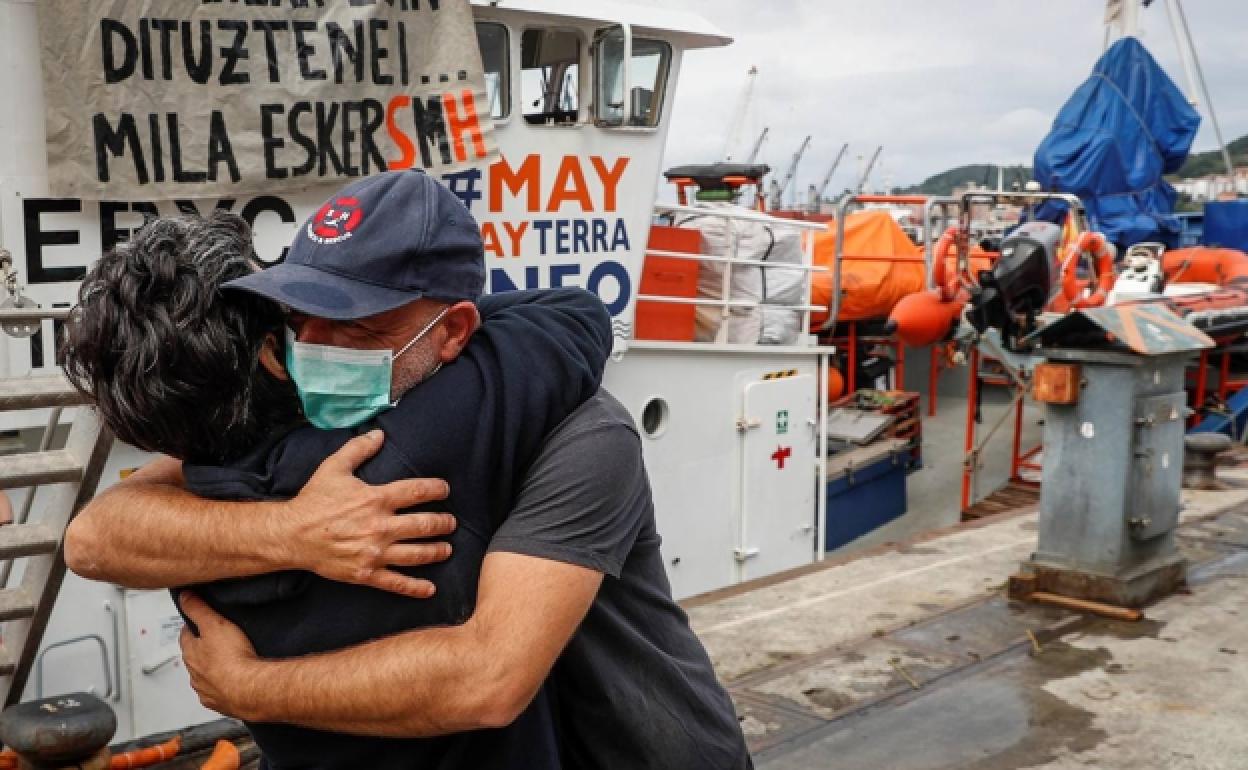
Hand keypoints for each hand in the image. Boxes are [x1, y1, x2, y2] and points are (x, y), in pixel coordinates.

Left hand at [178, 592, 259, 717]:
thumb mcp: (215, 623)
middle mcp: (194, 674)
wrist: (248, 689)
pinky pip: (218, 693)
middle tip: (217, 642)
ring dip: (213, 671)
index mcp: (191, 653)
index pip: (185, 636)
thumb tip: (184, 597)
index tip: (199, 622)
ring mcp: (206, 690)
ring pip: (205, 677)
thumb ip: (198, 609)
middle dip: (202, 650)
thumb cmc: (232, 658)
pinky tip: (235, 682)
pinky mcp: (220, 703)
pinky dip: (224, 688)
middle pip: (195, 658)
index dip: (193, 627)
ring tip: (228, 663)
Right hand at [277, 430, 454, 597]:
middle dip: (443, 523)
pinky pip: (397, 582)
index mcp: (376, 499)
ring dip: (437, 551)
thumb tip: (379, 433)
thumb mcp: (333, 468)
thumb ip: (358, 449)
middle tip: (451, 522)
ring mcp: (375, 552)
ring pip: (417, 554)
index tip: (445, 490)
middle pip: (425, 525)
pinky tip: (430, 589)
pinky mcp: (367, 573)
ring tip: (447, 548)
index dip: (436, 490)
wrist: (291, 535)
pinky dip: (416, 587)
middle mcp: (380, 527)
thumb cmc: (314, 500)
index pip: (417, 492)